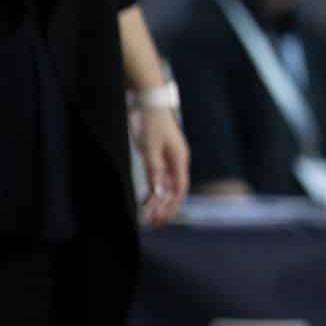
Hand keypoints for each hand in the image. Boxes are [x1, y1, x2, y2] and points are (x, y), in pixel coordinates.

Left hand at [131, 107, 189, 224]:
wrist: (149, 103)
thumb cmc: (152, 122)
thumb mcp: (151, 147)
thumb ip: (154, 170)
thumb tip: (157, 192)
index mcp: (179, 159)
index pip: (180, 188)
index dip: (173, 204)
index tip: (162, 217)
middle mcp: (176, 162)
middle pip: (174, 190)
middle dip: (166, 207)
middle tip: (155, 223)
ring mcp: (168, 160)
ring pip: (166, 186)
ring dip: (158, 201)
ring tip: (149, 216)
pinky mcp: (158, 157)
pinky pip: (158, 179)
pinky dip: (153, 190)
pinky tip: (145, 200)